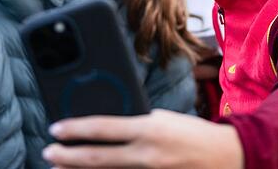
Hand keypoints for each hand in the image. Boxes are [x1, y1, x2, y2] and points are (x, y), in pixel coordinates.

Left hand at [43, 109, 243, 168]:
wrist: (229, 158)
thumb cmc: (194, 135)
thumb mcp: (164, 119)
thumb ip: (136, 125)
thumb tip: (106, 130)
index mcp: (149, 129)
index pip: (102, 128)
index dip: (74, 130)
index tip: (54, 129)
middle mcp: (147, 154)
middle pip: (97, 158)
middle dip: (67, 157)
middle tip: (48, 153)